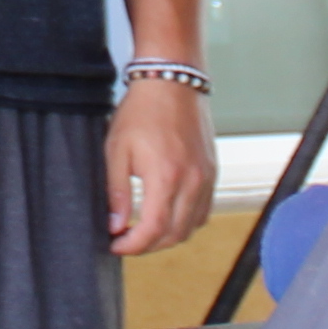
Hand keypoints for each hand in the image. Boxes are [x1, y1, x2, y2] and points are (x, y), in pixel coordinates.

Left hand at [105, 75, 216, 257]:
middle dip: (147, 245)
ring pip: (191, 227)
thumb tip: (116, 225)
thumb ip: (117, 191)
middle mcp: (192, 182)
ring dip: (167, 236)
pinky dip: (186, 222)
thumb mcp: (117, 150)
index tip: (115, 244)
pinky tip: (166, 215)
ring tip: (143, 230)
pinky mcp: (212, 172)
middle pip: (174, 235)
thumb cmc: (141, 113)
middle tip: (125, 240)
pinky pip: (203, 211)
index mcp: (166, 177)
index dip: (133, 246)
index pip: (153, 230)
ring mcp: (206, 178)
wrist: (172, 83)